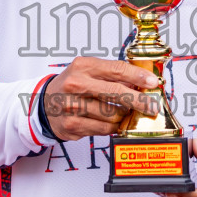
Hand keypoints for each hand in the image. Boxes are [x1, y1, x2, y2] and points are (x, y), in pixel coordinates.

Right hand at [41, 57, 162, 141]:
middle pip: (116, 93)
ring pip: (112, 114)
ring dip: (124, 115)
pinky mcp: (72, 125)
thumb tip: (141, 81)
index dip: (138, 76)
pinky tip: (112, 122)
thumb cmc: (71, 86)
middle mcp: (76, 85)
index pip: (116, 69)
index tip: (152, 82)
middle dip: (139, 100)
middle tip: (152, 106)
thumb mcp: (88, 71)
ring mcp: (72, 106)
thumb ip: (112, 74)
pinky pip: (103, 129)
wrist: (44, 103)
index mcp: (83, 66)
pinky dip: (112, 126)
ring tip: (125, 112)